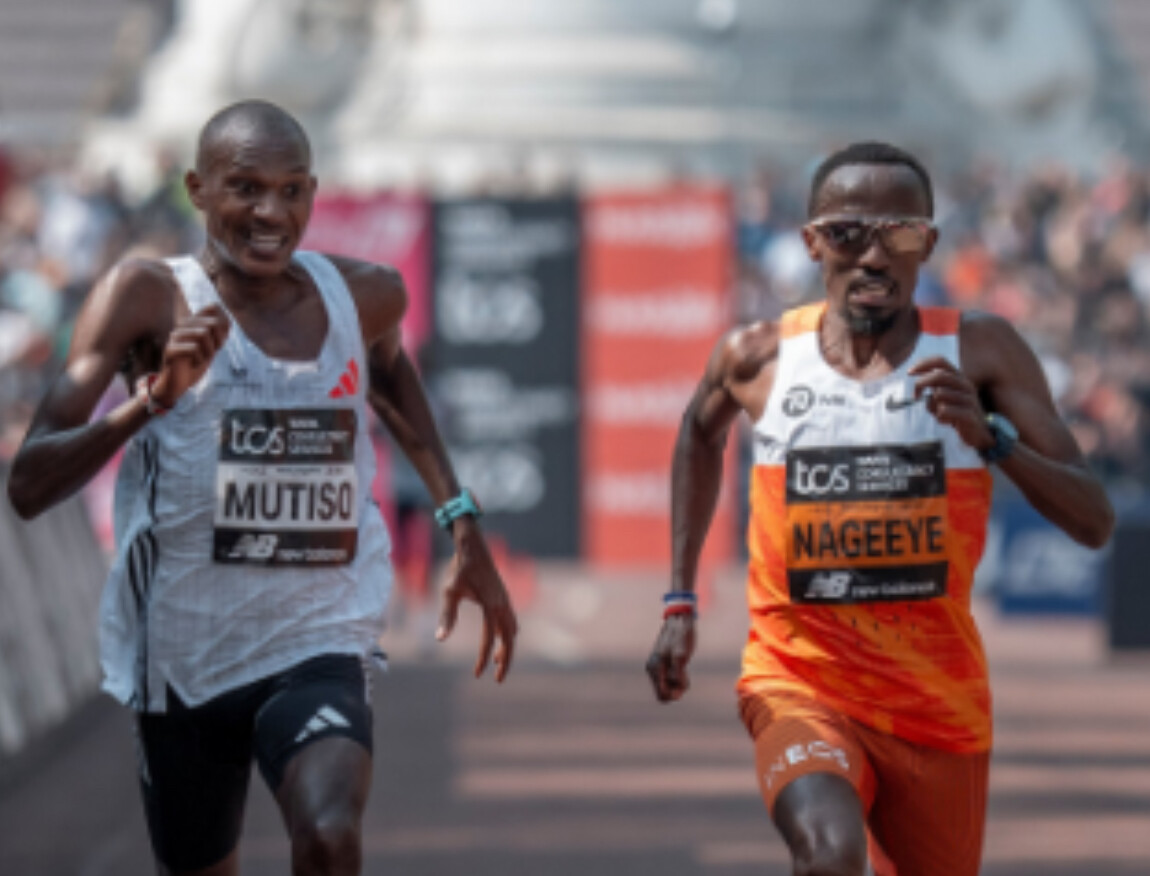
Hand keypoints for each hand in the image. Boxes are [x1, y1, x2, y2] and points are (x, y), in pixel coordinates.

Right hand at [152, 305, 230, 406]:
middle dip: (218, 340)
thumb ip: (220, 331)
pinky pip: (194, 348)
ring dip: (209, 351)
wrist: (179, 382)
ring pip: (203, 333)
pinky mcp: (170, 349)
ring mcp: (175, 336)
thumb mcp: (213, 345)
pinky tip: (193, 364)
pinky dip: (199, 359)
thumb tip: (227, 321)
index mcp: (194, 320)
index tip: (220, 339)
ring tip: (202, 359)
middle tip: (212, 353)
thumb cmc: (197, 362)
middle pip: (213, 322)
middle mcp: (183, 324)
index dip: (224, 324)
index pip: (214, 307)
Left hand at [436, 520, 517, 681]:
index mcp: (491, 605)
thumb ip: (447, 616)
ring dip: (507, 647)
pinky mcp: (503, 596)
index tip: (477, 675)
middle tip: (498, 679)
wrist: (472, 546)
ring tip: (499, 662)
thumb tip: (440, 640)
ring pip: (512, 630)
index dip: (484, 658)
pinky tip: (502, 637)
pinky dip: (509, 634)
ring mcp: (505, 600)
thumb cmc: (459, 568)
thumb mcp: (449, 592)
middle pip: (509, 639)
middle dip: (505, 661)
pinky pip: (511, 620)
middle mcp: (503, 604)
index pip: (489, 639)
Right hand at [646, 614, 695, 702]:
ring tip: (685, 670)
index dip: (676, 694)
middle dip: (677, 689)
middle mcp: (653, 669)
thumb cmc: (682, 634)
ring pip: (667, 687)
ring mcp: (656, 666)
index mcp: (655, 668)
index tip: (685, 683)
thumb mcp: (682, 655)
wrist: (680, 618)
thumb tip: (675, 692)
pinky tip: (683, 668)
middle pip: (664, 694)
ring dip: (678, 683)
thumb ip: (678, 674)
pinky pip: (668, 679)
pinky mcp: (662, 663)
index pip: (662, 696)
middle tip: (686, 677)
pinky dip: (677, 678)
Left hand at [908, 356, 993, 451]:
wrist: (978, 432)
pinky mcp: (969, 415)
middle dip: (922, 383)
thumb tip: (914, 374)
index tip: (909, 373)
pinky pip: (945, 411)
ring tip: (939, 414)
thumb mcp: (944, 395)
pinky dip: (939, 417)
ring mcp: (969, 400)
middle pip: (939, 375)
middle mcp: (965, 385)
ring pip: (939, 394)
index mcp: (959, 378)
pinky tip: (945, 421)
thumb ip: (932, 384)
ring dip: (932, 406)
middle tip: (915, 396)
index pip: (941, 361)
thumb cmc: (956, 412)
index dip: (923, 364)